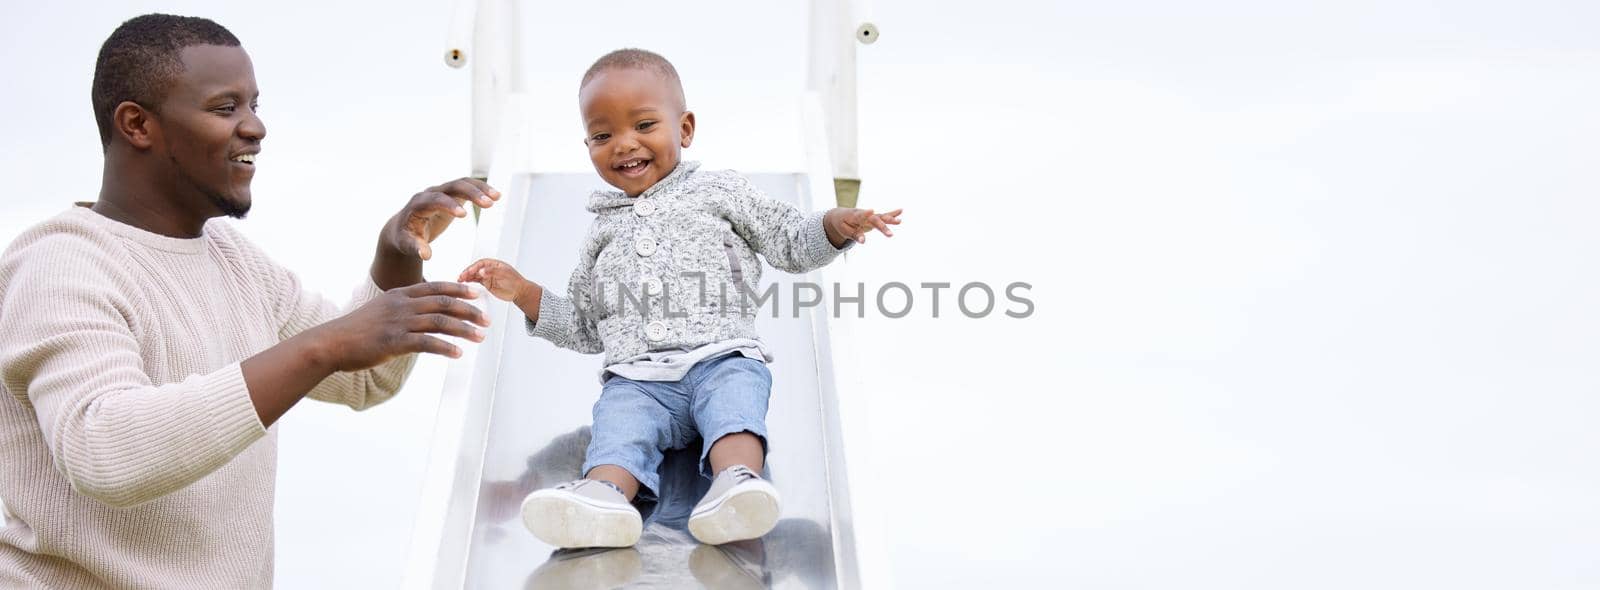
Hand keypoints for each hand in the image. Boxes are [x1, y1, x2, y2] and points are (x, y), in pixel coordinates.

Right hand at [309, 281, 489, 371]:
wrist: (331, 342)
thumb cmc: (356, 330)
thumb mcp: (381, 310)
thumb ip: (402, 309)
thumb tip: (423, 316)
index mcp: (400, 294)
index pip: (435, 287)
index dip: (459, 288)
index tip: (477, 292)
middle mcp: (402, 304)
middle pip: (443, 302)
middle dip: (469, 310)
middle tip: (487, 318)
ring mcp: (398, 322)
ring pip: (440, 322)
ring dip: (464, 329)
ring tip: (480, 336)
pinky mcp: (394, 342)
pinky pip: (426, 343)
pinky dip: (445, 347)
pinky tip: (458, 353)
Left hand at [383, 178, 500, 260]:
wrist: (404, 226)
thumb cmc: (405, 236)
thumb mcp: (407, 244)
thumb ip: (415, 248)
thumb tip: (426, 255)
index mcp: (418, 204)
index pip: (435, 200)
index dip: (449, 205)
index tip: (464, 215)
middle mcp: (430, 193)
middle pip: (452, 186)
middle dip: (471, 193)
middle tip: (489, 203)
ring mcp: (442, 191)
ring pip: (462, 183)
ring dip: (480, 188)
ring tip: (497, 197)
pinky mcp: (450, 194)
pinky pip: (467, 187)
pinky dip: (480, 190)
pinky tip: (495, 196)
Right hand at [459, 258, 532, 302]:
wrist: (520, 292)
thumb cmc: (515, 282)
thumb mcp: (505, 275)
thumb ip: (493, 272)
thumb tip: (481, 271)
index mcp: (495, 264)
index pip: (482, 263)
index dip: (475, 267)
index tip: (470, 271)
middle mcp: (490, 269)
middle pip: (476, 268)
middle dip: (468, 272)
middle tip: (462, 276)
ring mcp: (488, 276)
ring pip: (475, 274)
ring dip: (467, 276)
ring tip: (460, 280)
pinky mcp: (486, 283)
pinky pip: (476, 280)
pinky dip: (470, 281)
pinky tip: (464, 282)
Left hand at [826, 207, 902, 246]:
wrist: (840, 215)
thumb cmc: (842, 224)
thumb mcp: (845, 231)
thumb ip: (855, 236)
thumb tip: (864, 242)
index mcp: (855, 216)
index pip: (861, 215)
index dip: (866, 213)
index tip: (872, 210)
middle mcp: (865, 214)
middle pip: (874, 219)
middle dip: (882, 226)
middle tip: (890, 235)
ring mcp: (870, 215)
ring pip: (881, 217)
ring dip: (890, 219)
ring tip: (899, 221)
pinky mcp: (874, 217)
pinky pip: (884, 215)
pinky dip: (892, 213)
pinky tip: (901, 210)